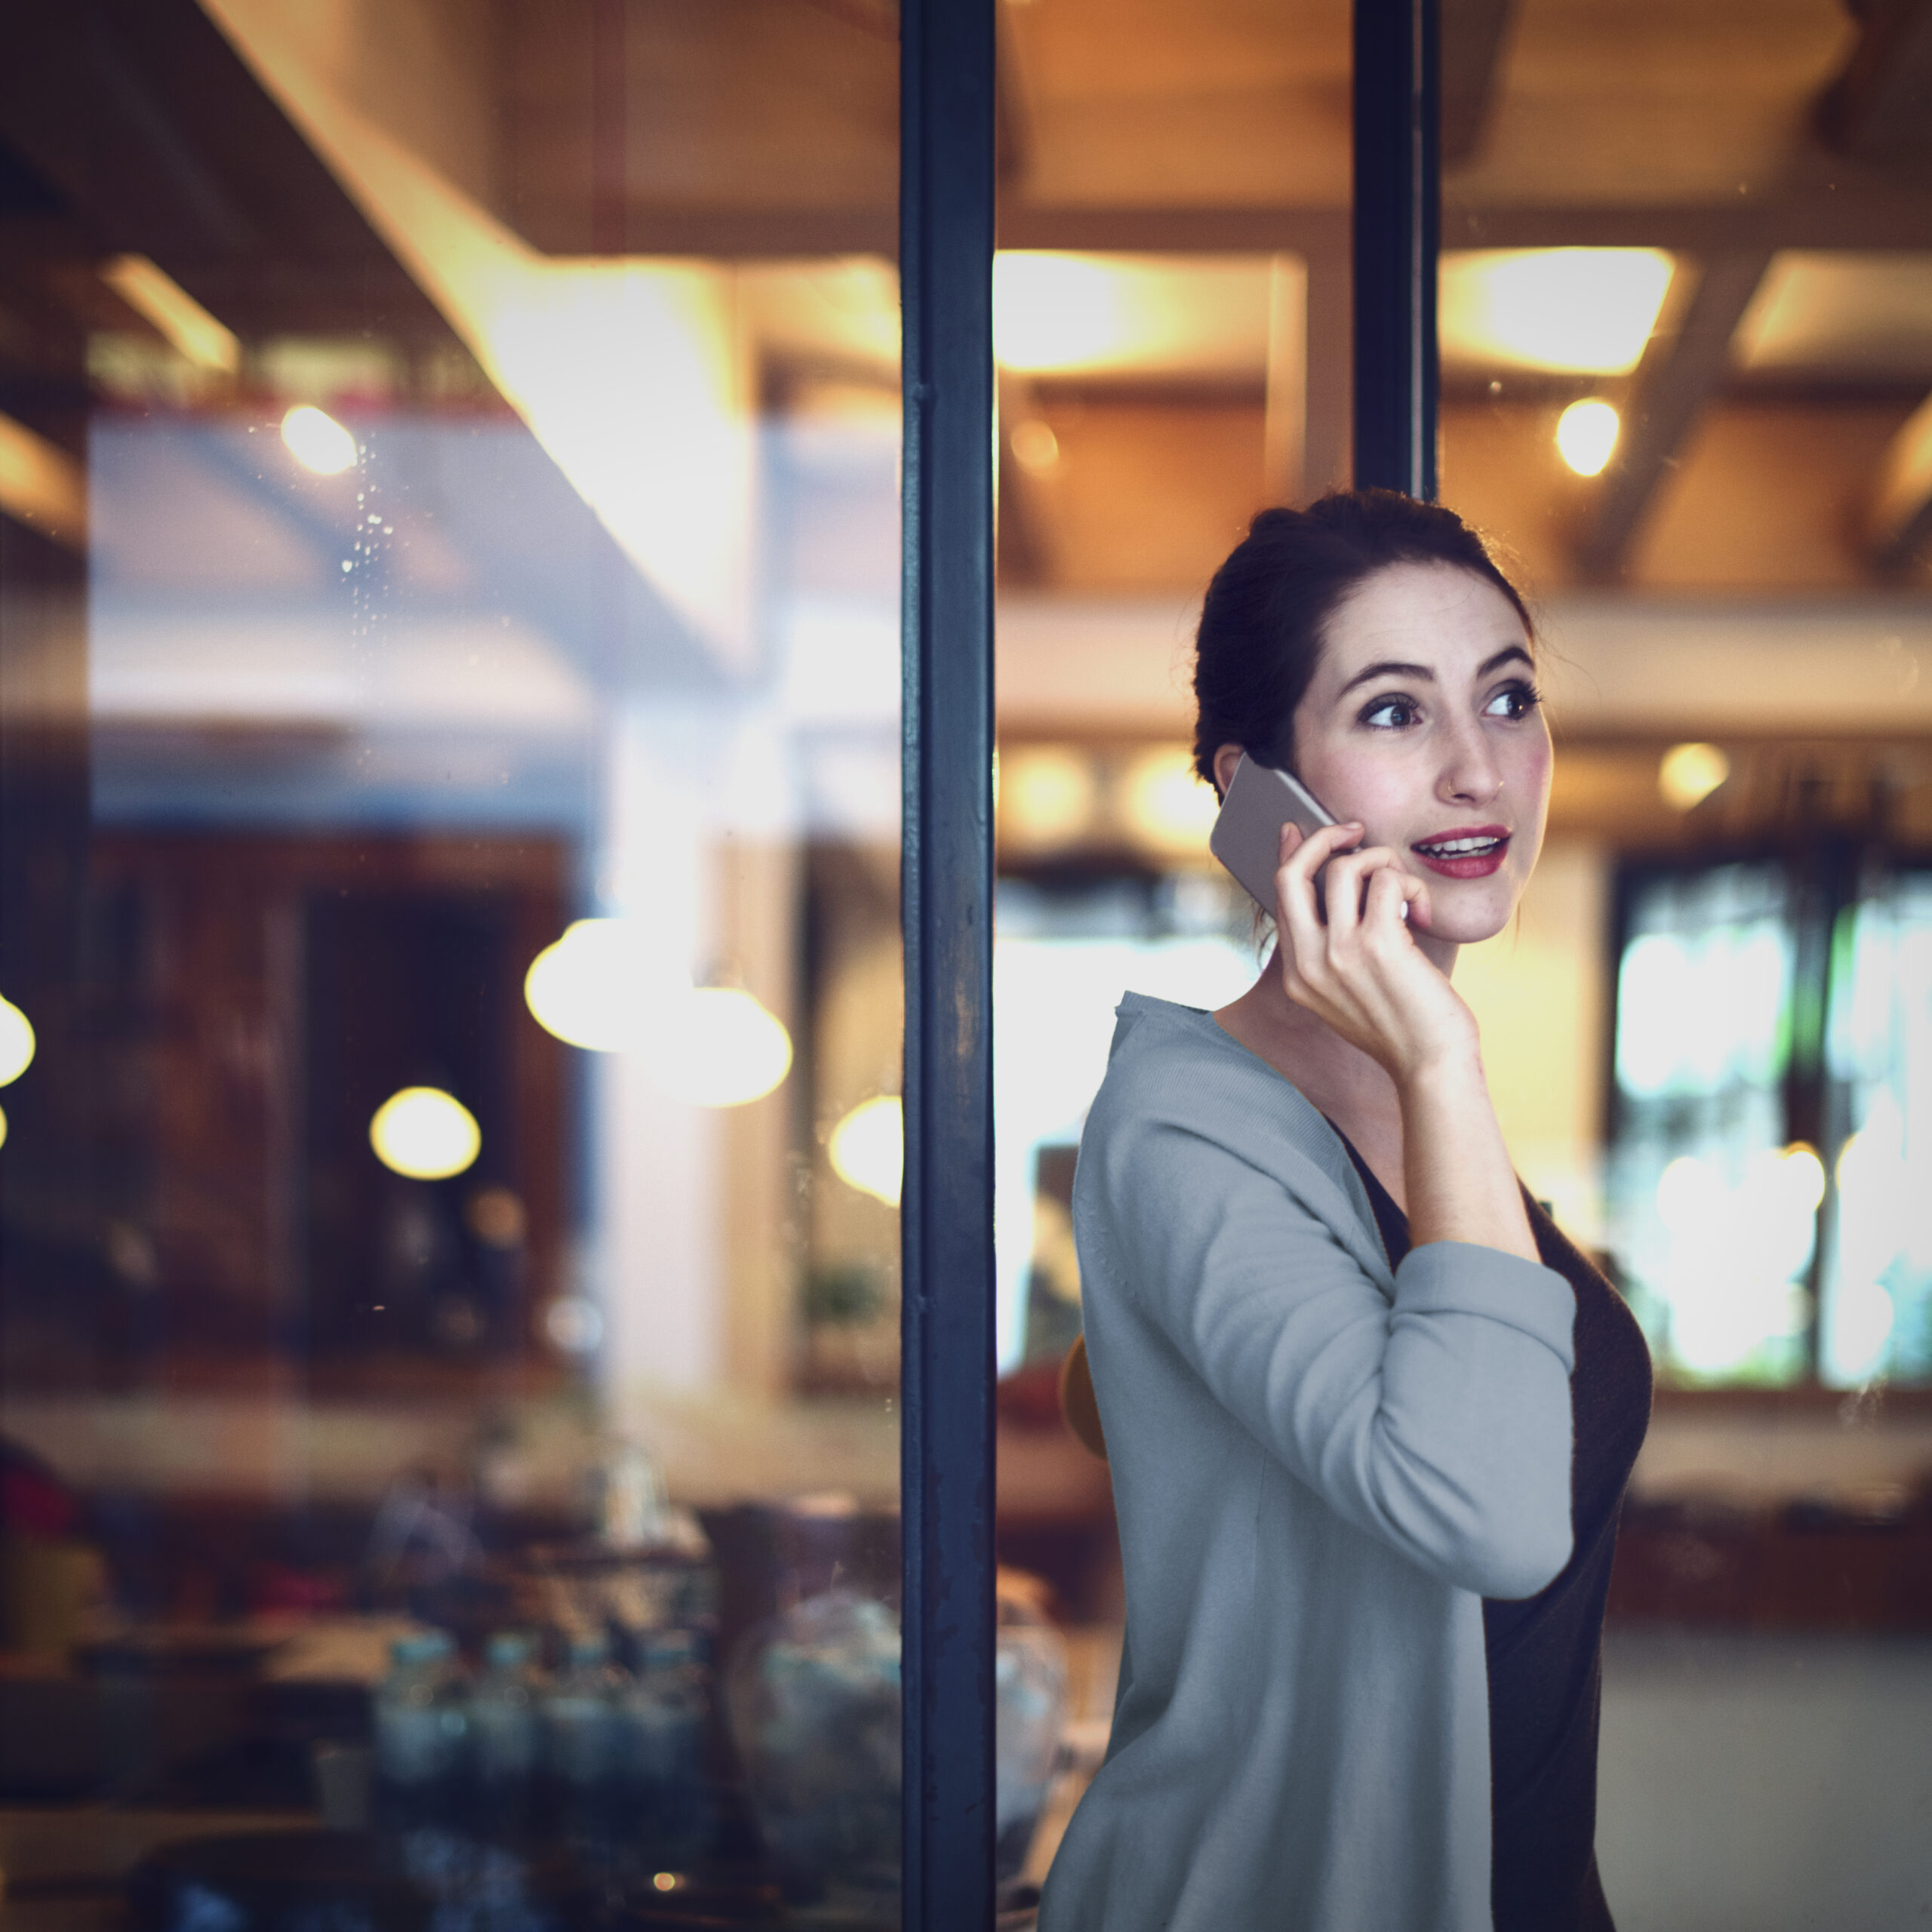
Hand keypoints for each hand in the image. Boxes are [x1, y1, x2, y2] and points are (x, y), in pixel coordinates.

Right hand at [1271, 821, 1480, 1085]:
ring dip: (1383, 862)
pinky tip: (1424, 912)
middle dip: (1324, 838)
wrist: (1431, 1065)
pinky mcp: (1379, 945)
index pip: (1280, 897)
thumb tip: (1345, 887)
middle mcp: (1310, 962)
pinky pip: (1389, 881)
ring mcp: (1340, 953)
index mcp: (1298, 974)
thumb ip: (1335, 950)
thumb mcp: (1350, 993)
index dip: (1289, 854)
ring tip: (1405, 891)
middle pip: (1293, 873)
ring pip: (1346, 867)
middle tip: (1355, 831)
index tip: (1297, 829)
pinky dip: (1411, 886)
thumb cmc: (1403, 1027)